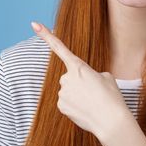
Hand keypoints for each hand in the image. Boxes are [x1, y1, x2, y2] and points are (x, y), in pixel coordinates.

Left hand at [30, 21, 129, 138]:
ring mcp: (62, 92)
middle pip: (70, 76)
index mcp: (79, 66)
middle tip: (94, 91)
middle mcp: (66, 77)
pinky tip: (85, 109)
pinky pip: (66, 102)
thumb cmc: (112, 97)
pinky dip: (75, 105)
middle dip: (79, 82)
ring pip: (68, 90)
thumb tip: (83, 83)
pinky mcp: (60, 106)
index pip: (60, 48)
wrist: (111, 120)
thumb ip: (91, 74)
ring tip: (92, 101)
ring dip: (78, 94)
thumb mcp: (106, 77)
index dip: (46, 35)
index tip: (34, 24)